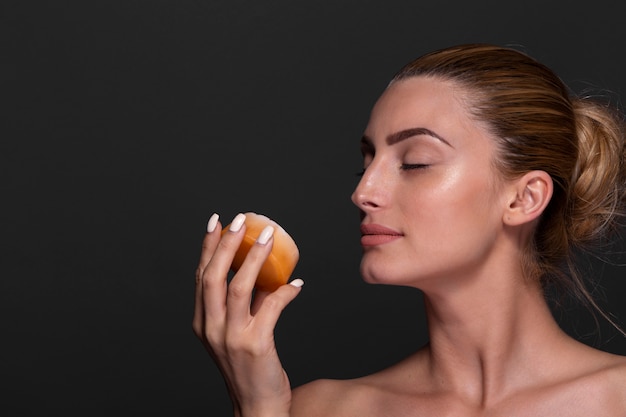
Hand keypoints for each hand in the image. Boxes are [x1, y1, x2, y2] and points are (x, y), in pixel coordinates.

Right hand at [193, 213, 303, 416]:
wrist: (258, 406)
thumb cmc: (249, 368)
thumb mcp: (238, 333)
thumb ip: (247, 303)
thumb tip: (265, 273)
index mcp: (201, 322)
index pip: (201, 276)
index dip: (207, 247)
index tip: (216, 222)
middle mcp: (211, 328)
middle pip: (214, 276)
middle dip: (226, 243)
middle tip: (241, 220)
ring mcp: (231, 337)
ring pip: (239, 286)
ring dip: (255, 257)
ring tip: (269, 235)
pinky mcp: (255, 345)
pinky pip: (271, 307)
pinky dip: (285, 292)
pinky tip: (297, 284)